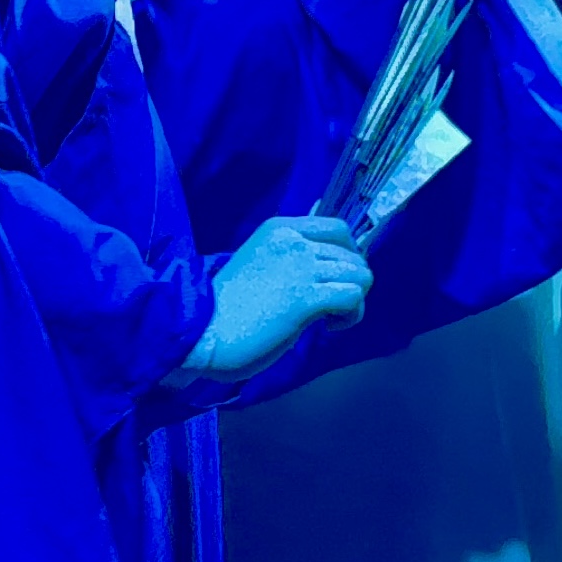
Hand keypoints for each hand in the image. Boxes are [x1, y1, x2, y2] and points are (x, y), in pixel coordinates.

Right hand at [197, 216, 371, 378]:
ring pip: (360, 275)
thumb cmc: (224, 308)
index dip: (348, 255)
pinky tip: (330, 326)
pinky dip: (351, 315)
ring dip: (353, 300)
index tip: (334, 278)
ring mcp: (301, 267)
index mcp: (280, 229)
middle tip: (329, 306)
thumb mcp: (260, 264)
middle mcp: (294, 241)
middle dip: (350, 282)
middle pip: (353, 255)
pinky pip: (353, 297)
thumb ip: (290, 261)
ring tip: (330, 318)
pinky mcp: (305, 297)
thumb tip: (327, 272)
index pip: (339, 228)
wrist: (201, 333)